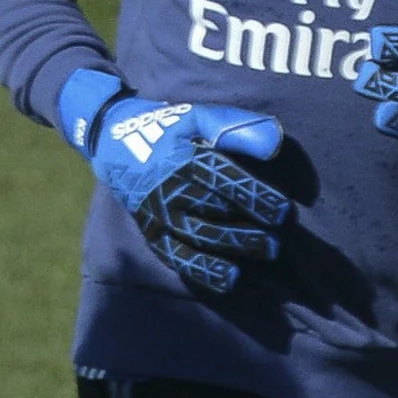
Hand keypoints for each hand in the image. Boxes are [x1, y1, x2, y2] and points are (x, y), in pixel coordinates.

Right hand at [59, 67, 287, 295]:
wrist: (114, 139)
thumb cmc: (171, 130)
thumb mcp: (199, 117)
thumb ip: (237, 127)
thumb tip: (275, 144)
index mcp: (181, 158)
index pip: (221, 178)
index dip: (254, 195)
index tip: (284, 211)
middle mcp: (168, 188)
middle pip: (212, 210)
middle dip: (249, 226)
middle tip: (279, 240)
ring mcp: (158, 214)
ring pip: (198, 235)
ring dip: (234, 246)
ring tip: (267, 251)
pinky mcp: (151, 232)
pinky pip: (176, 256)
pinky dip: (202, 269)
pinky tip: (230, 280)